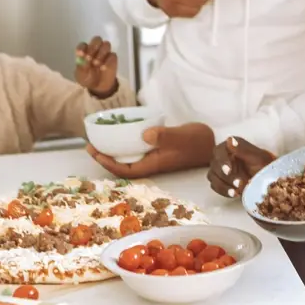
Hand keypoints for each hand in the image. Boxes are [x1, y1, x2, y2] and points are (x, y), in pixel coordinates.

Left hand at [75, 36, 117, 96]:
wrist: (98, 87)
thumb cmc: (87, 78)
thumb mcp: (80, 75)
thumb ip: (81, 66)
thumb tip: (84, 59)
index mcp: (84, 51)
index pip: (83, 45)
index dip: (82, 48)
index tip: (81, 54)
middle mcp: (95, 49)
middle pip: (97, 39)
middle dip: (93, 47)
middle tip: (90, 58)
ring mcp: (105, 53)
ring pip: (106, 44)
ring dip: (101, 53)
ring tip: (97, 64)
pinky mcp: (113, 58)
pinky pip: (112, 55)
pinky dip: (108, 61)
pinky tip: (103, 68)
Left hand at [87, 123, 215, 177]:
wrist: (214, 142)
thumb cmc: (198, 141)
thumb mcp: (180, 136)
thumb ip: (163, 136)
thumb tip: (143, 135)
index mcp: (154, 164)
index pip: (125, 169)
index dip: (107, 163)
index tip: (93, 151)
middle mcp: (152, 163)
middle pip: (123, 165)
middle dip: (105, 157)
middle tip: (90, 145)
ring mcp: (155, 157)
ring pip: (129, 157)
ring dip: (114, 151)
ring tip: (101, 140)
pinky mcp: (159, 149)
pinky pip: (137, 150)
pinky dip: (126, 144)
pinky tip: (123, 134)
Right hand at [207, 137, 275, 197]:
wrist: (266, 177)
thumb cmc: (263, 164)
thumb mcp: (256, 157)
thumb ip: (243, 149)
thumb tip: (230, 139)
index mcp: (230, 146)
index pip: (219, 151)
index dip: (222, 161)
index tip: (229, 170)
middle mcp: (222, 156)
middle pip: (215, 165)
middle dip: (226, 176)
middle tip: (239, 183)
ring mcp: (219, 169)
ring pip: (213, 176)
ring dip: (224, 185)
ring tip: (237, 191)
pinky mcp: (219, 180)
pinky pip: (215, 186)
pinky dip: (224, 191)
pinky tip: (234, 194)